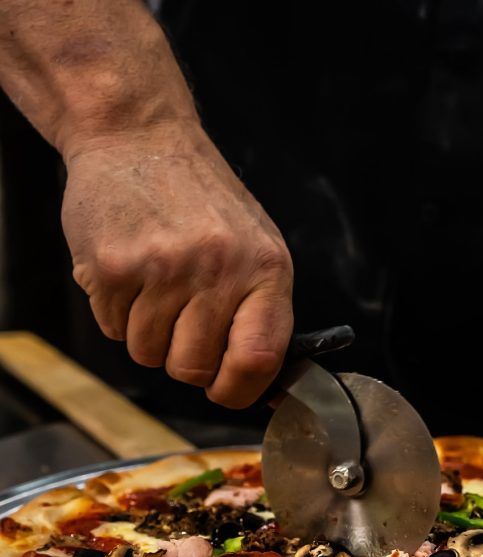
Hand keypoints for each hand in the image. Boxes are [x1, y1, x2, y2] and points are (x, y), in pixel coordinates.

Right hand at [61, 122, 292, 406]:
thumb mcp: (257, 249)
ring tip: (155, 286)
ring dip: (148, 335)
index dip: (239, 391)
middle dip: (184, 361)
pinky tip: (130, 271)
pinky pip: (112, 330)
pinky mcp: (112, 266)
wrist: (138, 135)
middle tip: (181, 322)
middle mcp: (217, 268)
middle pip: (194, 369)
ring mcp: (163, 267)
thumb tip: (264, 384)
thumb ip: (263, 313)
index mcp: (265, 269)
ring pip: (148, 354)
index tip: (225, 391)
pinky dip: (117, 313)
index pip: (258, 359)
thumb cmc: (202, 203)